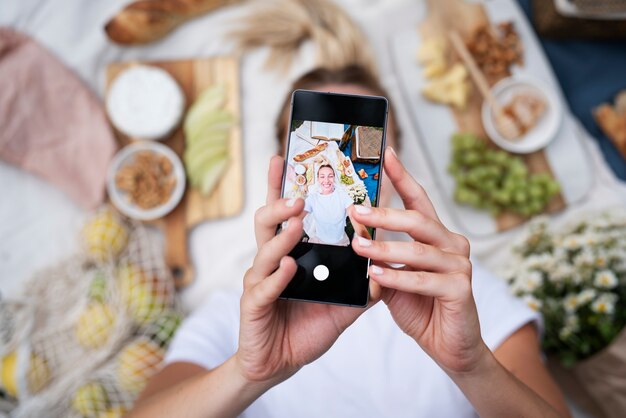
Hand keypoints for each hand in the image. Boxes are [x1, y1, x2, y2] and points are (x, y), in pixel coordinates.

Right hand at [236, 156, 376, 384]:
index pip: (284, 215)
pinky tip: (290, 267)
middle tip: (301, 193)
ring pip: (264, 251)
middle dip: (280, 203)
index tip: (285, 158)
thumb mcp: (339, 303)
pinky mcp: (254, 307)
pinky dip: (278, 277)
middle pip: (266, 222)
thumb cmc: (305, 328)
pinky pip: (264, 288)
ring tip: (298, 221)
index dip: (281, 186)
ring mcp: (258, 283)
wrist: (279, 363)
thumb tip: (387, 266)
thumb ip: (359, 285)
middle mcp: (270, 262)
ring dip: (282, 235)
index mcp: (288, 254)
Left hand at [349, 148, 486, 374]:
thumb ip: (381, 257)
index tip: (385, 154)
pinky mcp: (460, 290)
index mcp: (437, 236)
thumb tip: (353, 236)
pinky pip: (423, 280)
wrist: (449, 347)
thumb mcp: (394, 278)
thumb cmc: (421, 308)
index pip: (419, 200)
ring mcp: (460, 266)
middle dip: (384, 214)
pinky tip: (375, 276)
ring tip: (357, 247)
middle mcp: (452, 244)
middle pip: (417, 220)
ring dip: (384, 248)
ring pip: (418, 250)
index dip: (402, 176)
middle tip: (354, 211)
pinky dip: (397, 278)